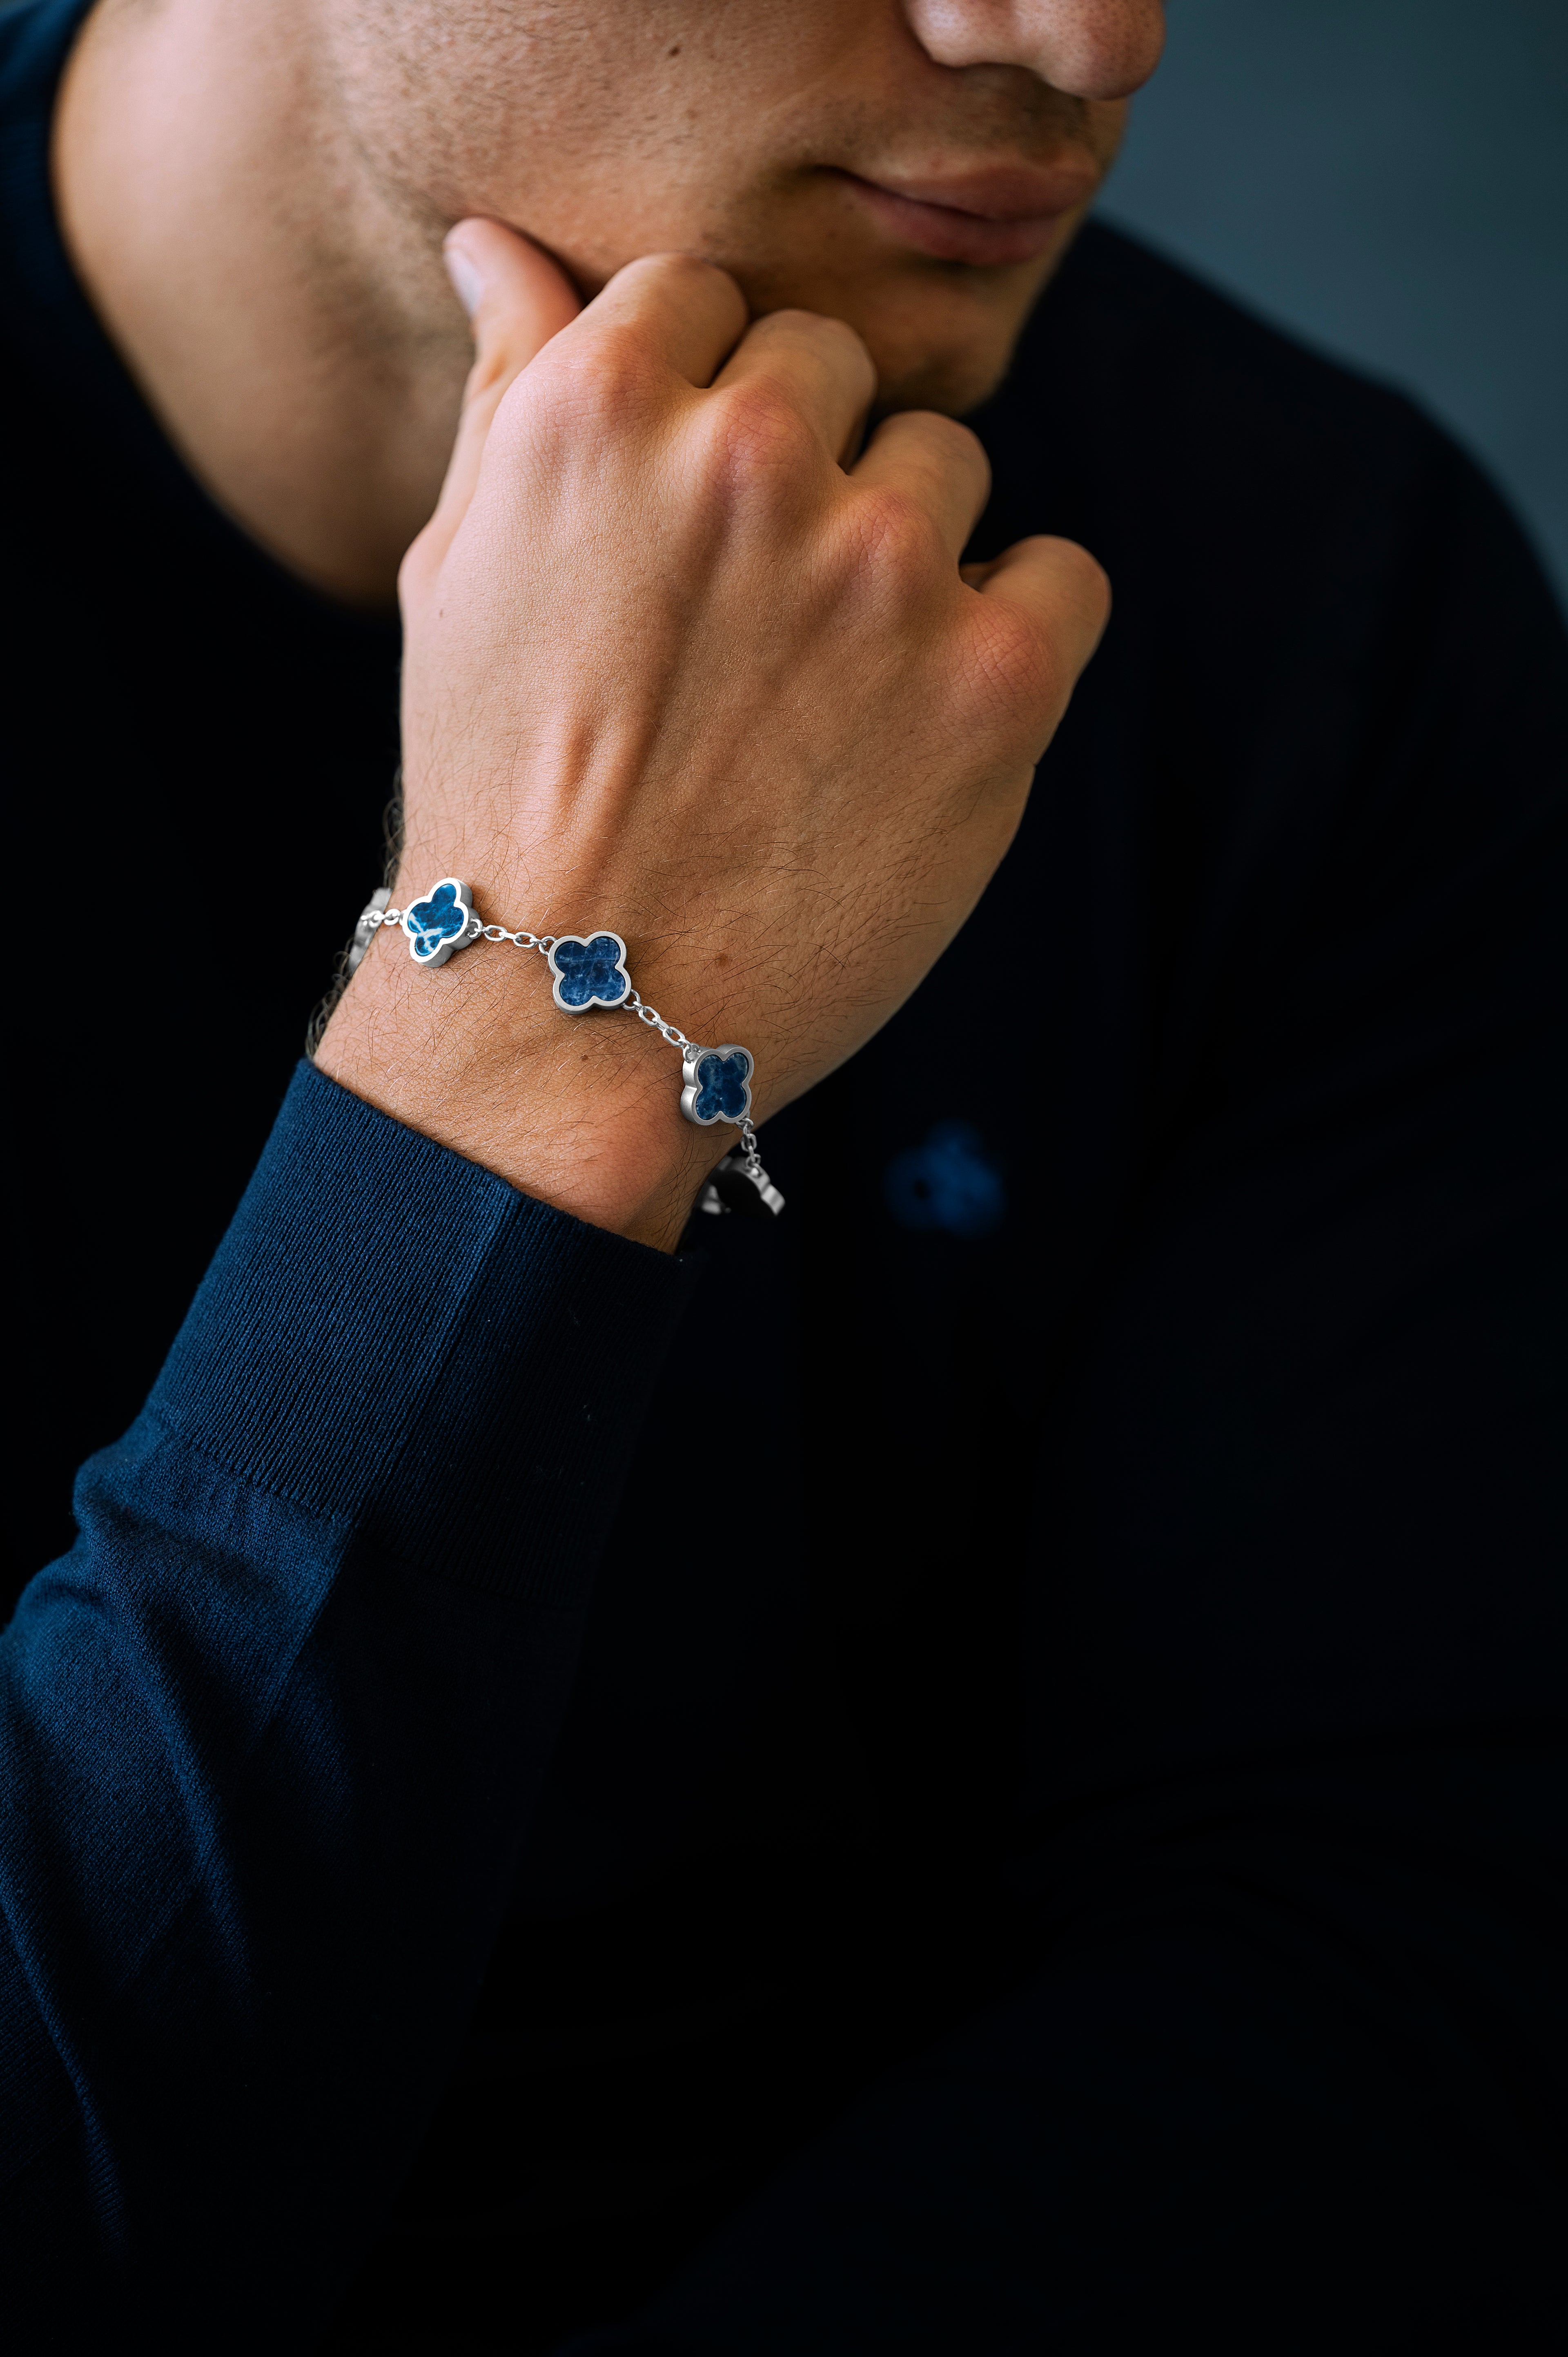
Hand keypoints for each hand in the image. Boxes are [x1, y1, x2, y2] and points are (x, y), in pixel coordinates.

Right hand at [319, 220, 1108, 1248]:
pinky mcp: (995, 678)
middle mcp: (748, 456)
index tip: (685, 514)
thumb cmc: (502, 790)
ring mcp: (884, 564)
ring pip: (945, 464)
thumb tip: (499, 240)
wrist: (578, 1008)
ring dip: (903, 551)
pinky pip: (1060, 573)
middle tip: (750, 622)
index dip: (702, 401)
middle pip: (834, 366)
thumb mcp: (458, 571)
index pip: (709, 293)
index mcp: (603, 405)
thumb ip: (510, 387)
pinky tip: (926, 716)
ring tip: (824, 692)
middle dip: (802, 467)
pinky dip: (1015, 629)